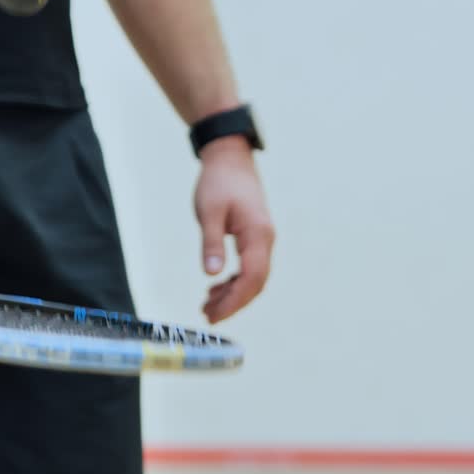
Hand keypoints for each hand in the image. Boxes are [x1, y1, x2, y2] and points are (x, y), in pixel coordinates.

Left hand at [194, 136, 274, 322]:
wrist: (230, 159)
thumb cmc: (218, 182)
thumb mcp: (208, 212)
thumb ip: (211, 243)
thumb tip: (211, 274)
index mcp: (257, 234)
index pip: (251, 278)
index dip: (234, 300)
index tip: (214, 314)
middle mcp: (266, 240)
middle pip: (255, 283)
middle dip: (233, 303)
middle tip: (207, 315)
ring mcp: (262, 239)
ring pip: (253, 277)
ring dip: (232, 293)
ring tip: (207, 305)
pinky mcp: (254, 237)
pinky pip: (249, 266)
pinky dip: (233, 280)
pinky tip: (216, 286)